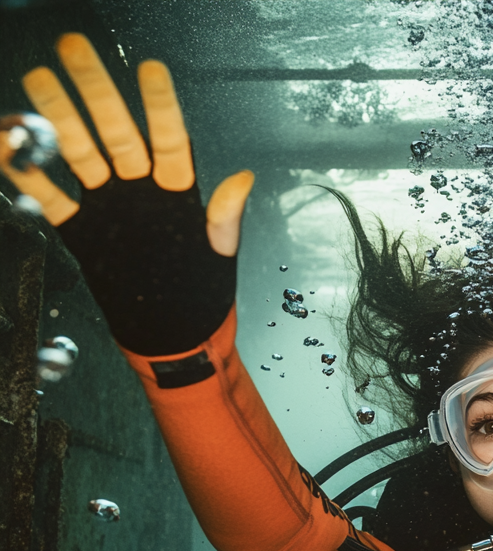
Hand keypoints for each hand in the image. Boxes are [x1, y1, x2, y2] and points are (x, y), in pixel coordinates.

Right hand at [0, 34, 254, 354]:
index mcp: (180, 194)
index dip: (160, 107)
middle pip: (116, 133)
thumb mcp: (218, 258)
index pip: (170, 140)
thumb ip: (224, 219)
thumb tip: (244, 179)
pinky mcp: (84, 231)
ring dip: (57, 118)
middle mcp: (142, 192)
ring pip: (79, 153)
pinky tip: (6, 142)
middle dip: (95, 91)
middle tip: (73, 47)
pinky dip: (27, 171)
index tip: (150, 69)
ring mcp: (111, 208)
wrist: (172, 337)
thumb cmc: (202, 296)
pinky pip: (50, 195)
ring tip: (37, 79)